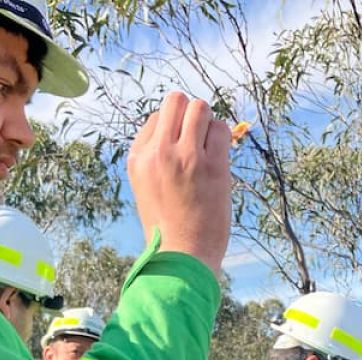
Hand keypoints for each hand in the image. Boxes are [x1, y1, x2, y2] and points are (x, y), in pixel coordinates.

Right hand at [127, 93, 230, 275]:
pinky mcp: (211, 166)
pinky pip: (221, 129)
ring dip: (209, 123)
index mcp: (138, 158)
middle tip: (199, 141)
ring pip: (200, 107)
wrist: (183, 256)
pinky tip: (221, 161)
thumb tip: (180, 128)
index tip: (182, 152)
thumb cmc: (169, 227)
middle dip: (191, 114)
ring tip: (210, 151)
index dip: (174, 130)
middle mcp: (157, 153)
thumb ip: (157, 158)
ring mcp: (185, 157)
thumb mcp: (147, 188)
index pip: (156, 117)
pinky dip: (223, 138)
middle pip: (176, 100)